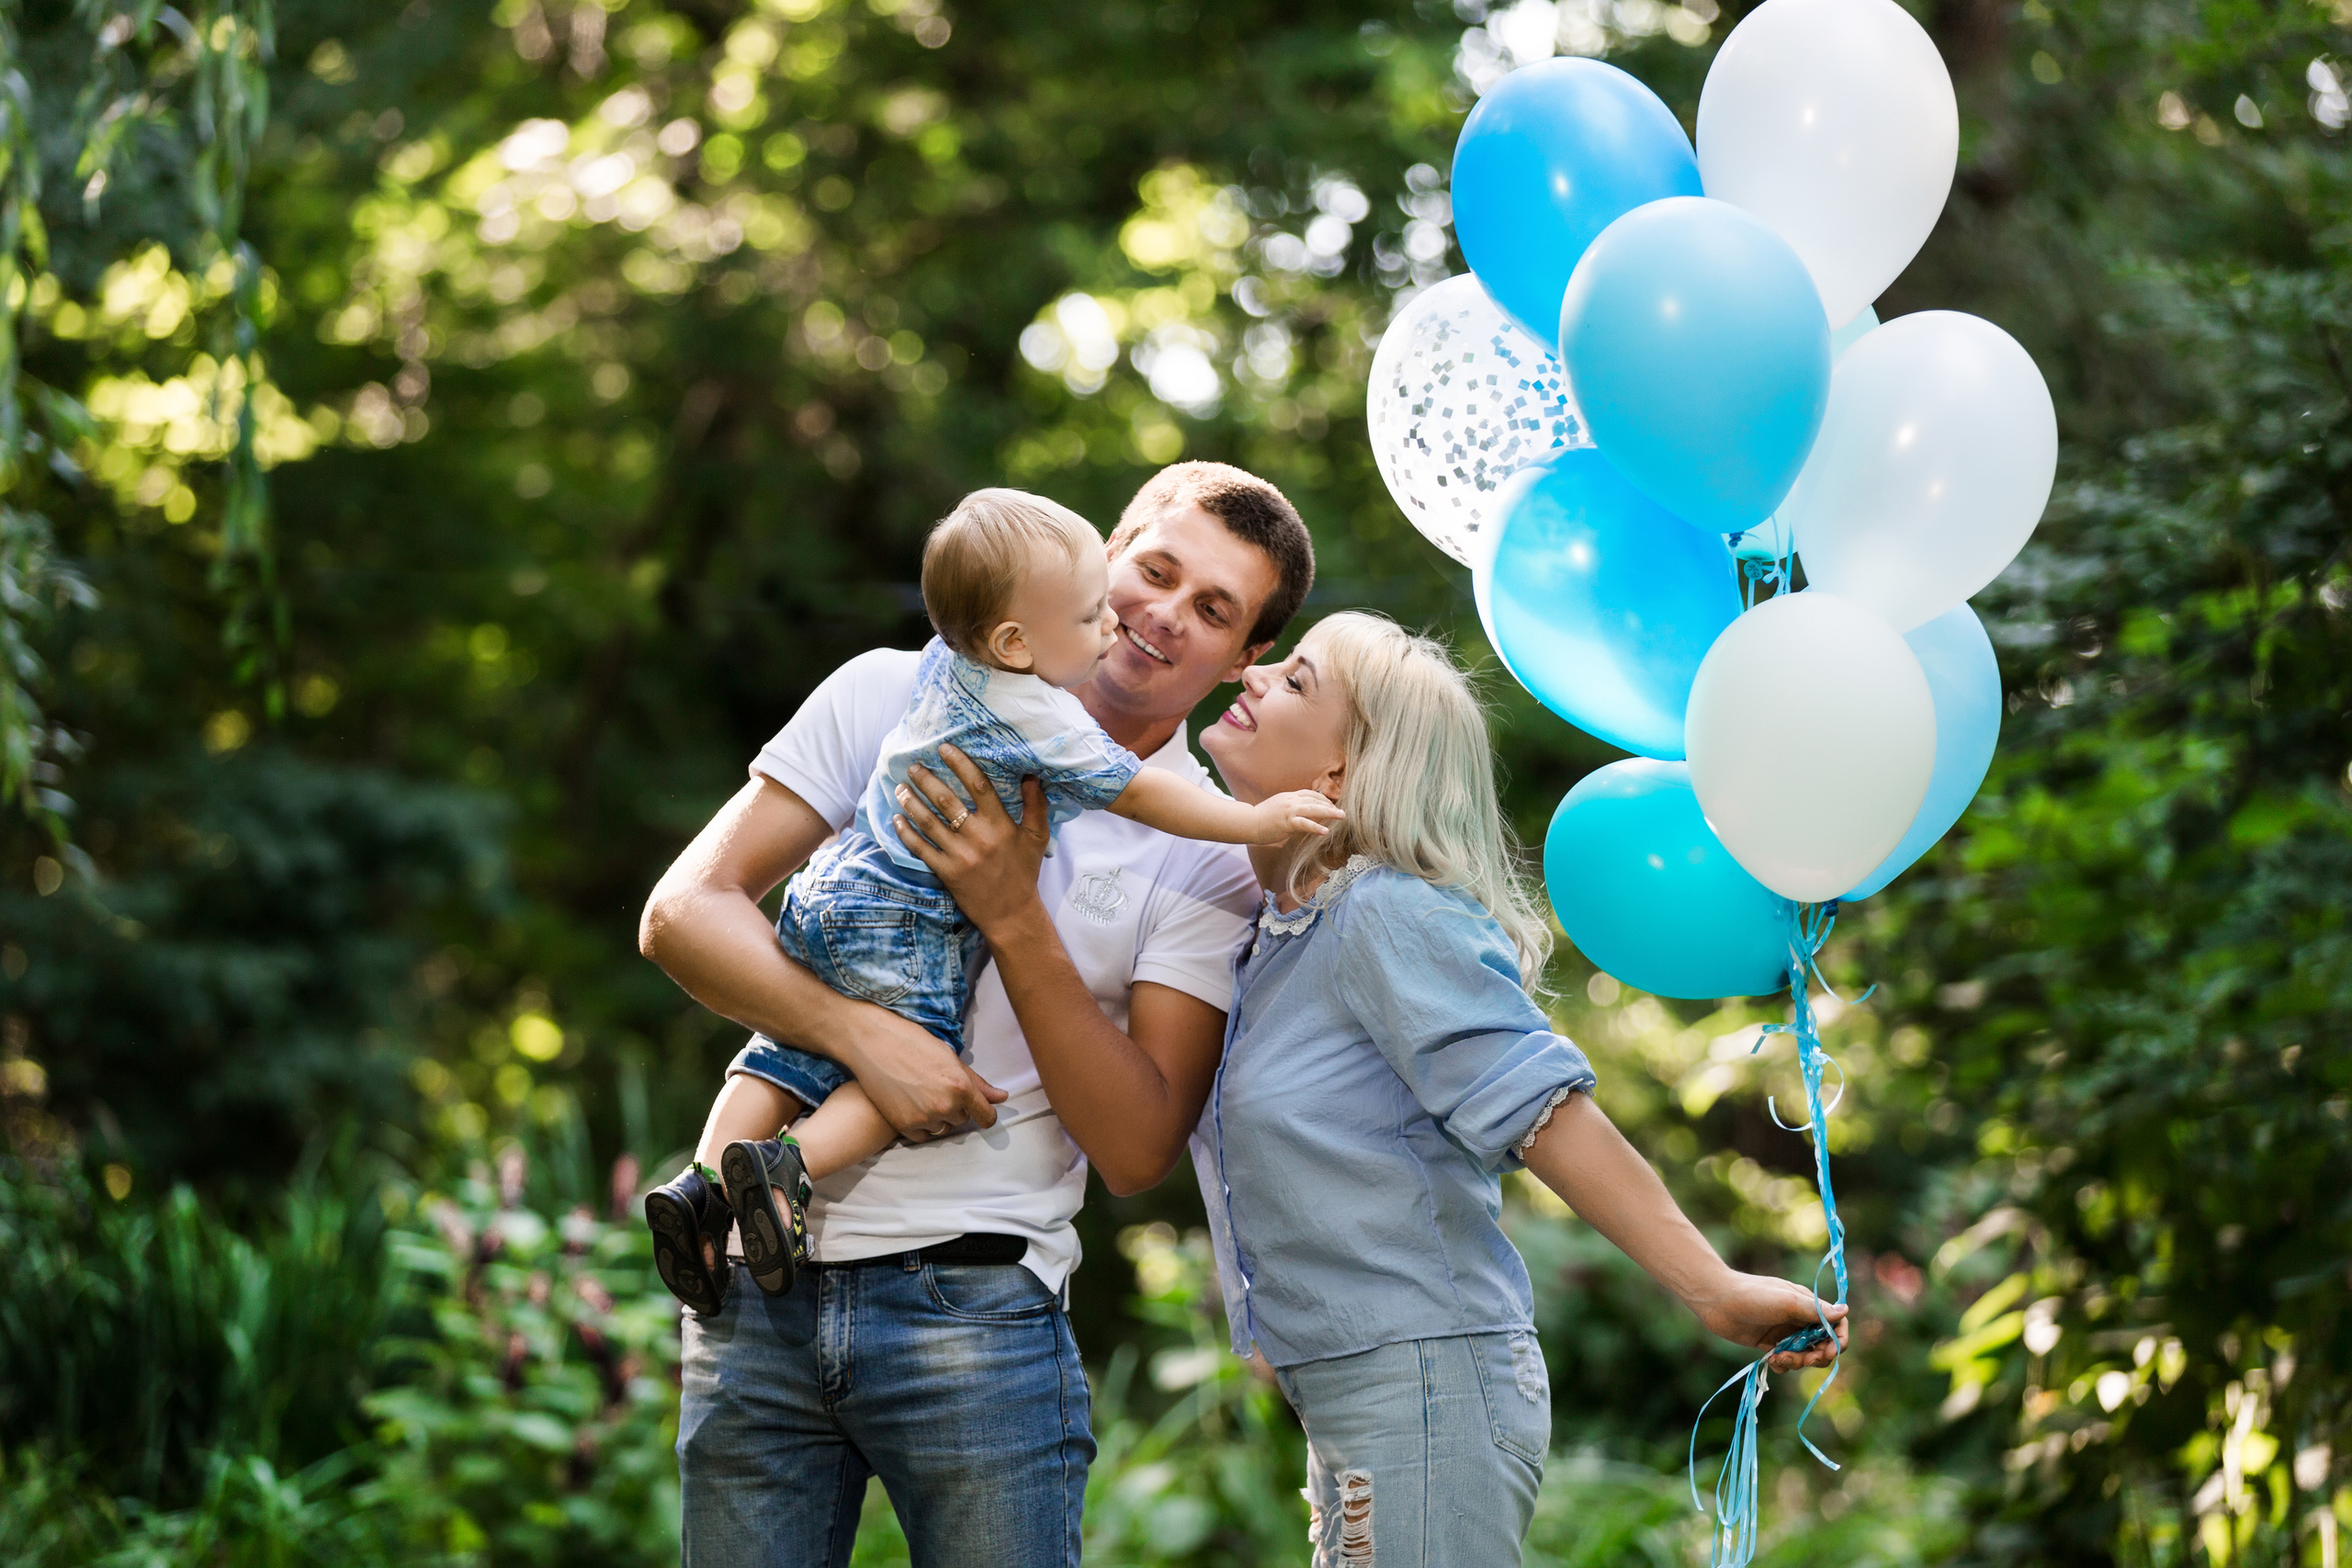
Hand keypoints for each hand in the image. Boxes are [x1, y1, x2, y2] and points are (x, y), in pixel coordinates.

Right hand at [825, 990, 1008, 1138]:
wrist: (873, 1044)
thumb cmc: (913, 1044)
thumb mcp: (950, 1058)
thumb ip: (977, 1083)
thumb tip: (1001, 1097)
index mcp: (961, 1086)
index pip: (986, 1116)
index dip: (985, 1114)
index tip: (981, 1112)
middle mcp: (945, 1106)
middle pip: (962, 1120)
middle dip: (955, 1107)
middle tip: (936, 1087)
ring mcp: (924, 1118)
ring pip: (942, 1128)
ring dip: (938, 1117)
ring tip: (922, 1095)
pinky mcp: (904, 1126)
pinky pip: (923, 1136)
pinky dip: (921, 1125)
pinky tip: (911, 1106)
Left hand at [892, 745, 1051, 940]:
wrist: (1011, 914)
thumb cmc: (1024, 872)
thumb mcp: (1038, 838)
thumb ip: (1036, 805)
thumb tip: (1031, 775)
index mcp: (1001, 825)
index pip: (978, 785)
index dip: (959, 763)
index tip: (944, 749)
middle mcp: (978, 837)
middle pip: (946, 800)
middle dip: (926, 780)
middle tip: (913, 766)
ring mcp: (960, 855)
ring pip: (929, 822)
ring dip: (911, 802)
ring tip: (900, 788)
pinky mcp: (946, 873)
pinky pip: (920, 848)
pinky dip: (906, 833)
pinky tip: (896, 819)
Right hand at [1253, 788, 1343, 843]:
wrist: (1249, 822)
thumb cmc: (1262, 818)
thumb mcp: (1278, 807)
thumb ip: (1291, 808)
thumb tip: (1303, 814)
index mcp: (1289, 796)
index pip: (1310, 794)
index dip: (1322, 799)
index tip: (1331, 805)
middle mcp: (1291, 800)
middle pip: (1315, 799)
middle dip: (1330, 804)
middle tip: (1341, 812)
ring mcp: (1289, 810)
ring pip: (1314, 808)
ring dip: (1329, 812)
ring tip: (1341, 816)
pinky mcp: (1287, 821)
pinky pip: (1305, 823)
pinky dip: (1316, 826)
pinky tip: (1325, 831)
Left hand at [1689, 1272, 1848, 1371]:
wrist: (1716, 1300)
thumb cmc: (1752, 1296)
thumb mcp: (1786, 1302)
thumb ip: (1815, 1311)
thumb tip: (1845, 1310)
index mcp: (1808, 1305)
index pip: (1836, 1324)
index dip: (1838, 1340)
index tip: (1830, 1352)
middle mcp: (1800, 1319)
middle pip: (1823, 1346)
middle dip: (1818, 1357)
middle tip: (1805, 1360)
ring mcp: (1785, 1333)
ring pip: (1805, 1357)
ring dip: (1797, 1362)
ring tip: (1779, 1358)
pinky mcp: (1770, 1344)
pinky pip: (1786, 1362)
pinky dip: (1783, 1365)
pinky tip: (1770, 1360)